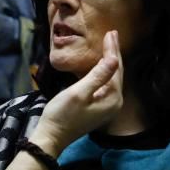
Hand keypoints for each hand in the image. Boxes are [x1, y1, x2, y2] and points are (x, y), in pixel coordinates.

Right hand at [32, 30, 123, 156]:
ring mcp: (107, 107)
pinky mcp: (99, 108)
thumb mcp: (79, 92)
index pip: (116, 68)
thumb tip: (114, 58)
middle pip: (117, 73)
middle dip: (114, 53)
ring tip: (109, 44)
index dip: (113, 50)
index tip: (111, 32)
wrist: (52, 137)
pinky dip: (104, 72)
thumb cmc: (62, 114)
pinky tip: (102, 64)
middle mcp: (115, 103)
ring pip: (112, 78)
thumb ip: (98, 75)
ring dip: (110, 61)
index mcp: (112, 98)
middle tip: (112, 33)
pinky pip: (106, 85)